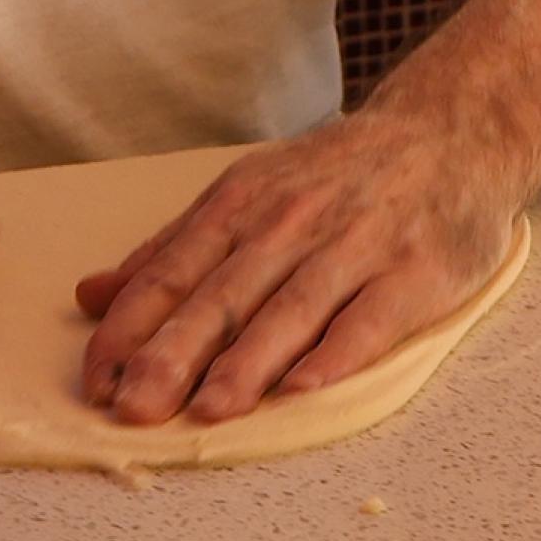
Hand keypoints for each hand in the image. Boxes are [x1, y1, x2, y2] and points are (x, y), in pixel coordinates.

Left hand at [74, 113, 517, 424]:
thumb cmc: (333, 176)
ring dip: (248, 361)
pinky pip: (371, 317)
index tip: (95, 380)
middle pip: (222, 296)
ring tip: (208, 409)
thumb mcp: (245, 192)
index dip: (129, 328)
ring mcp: (355, 244)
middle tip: (132, 407)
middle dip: (172, 354)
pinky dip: (338, 353)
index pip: (170, 272)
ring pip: (291, 308)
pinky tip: (306, 388)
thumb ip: (171, 249)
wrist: (449, 131)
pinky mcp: (416, 270)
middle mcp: (290, 222)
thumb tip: (91, 296)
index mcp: (240, 203)